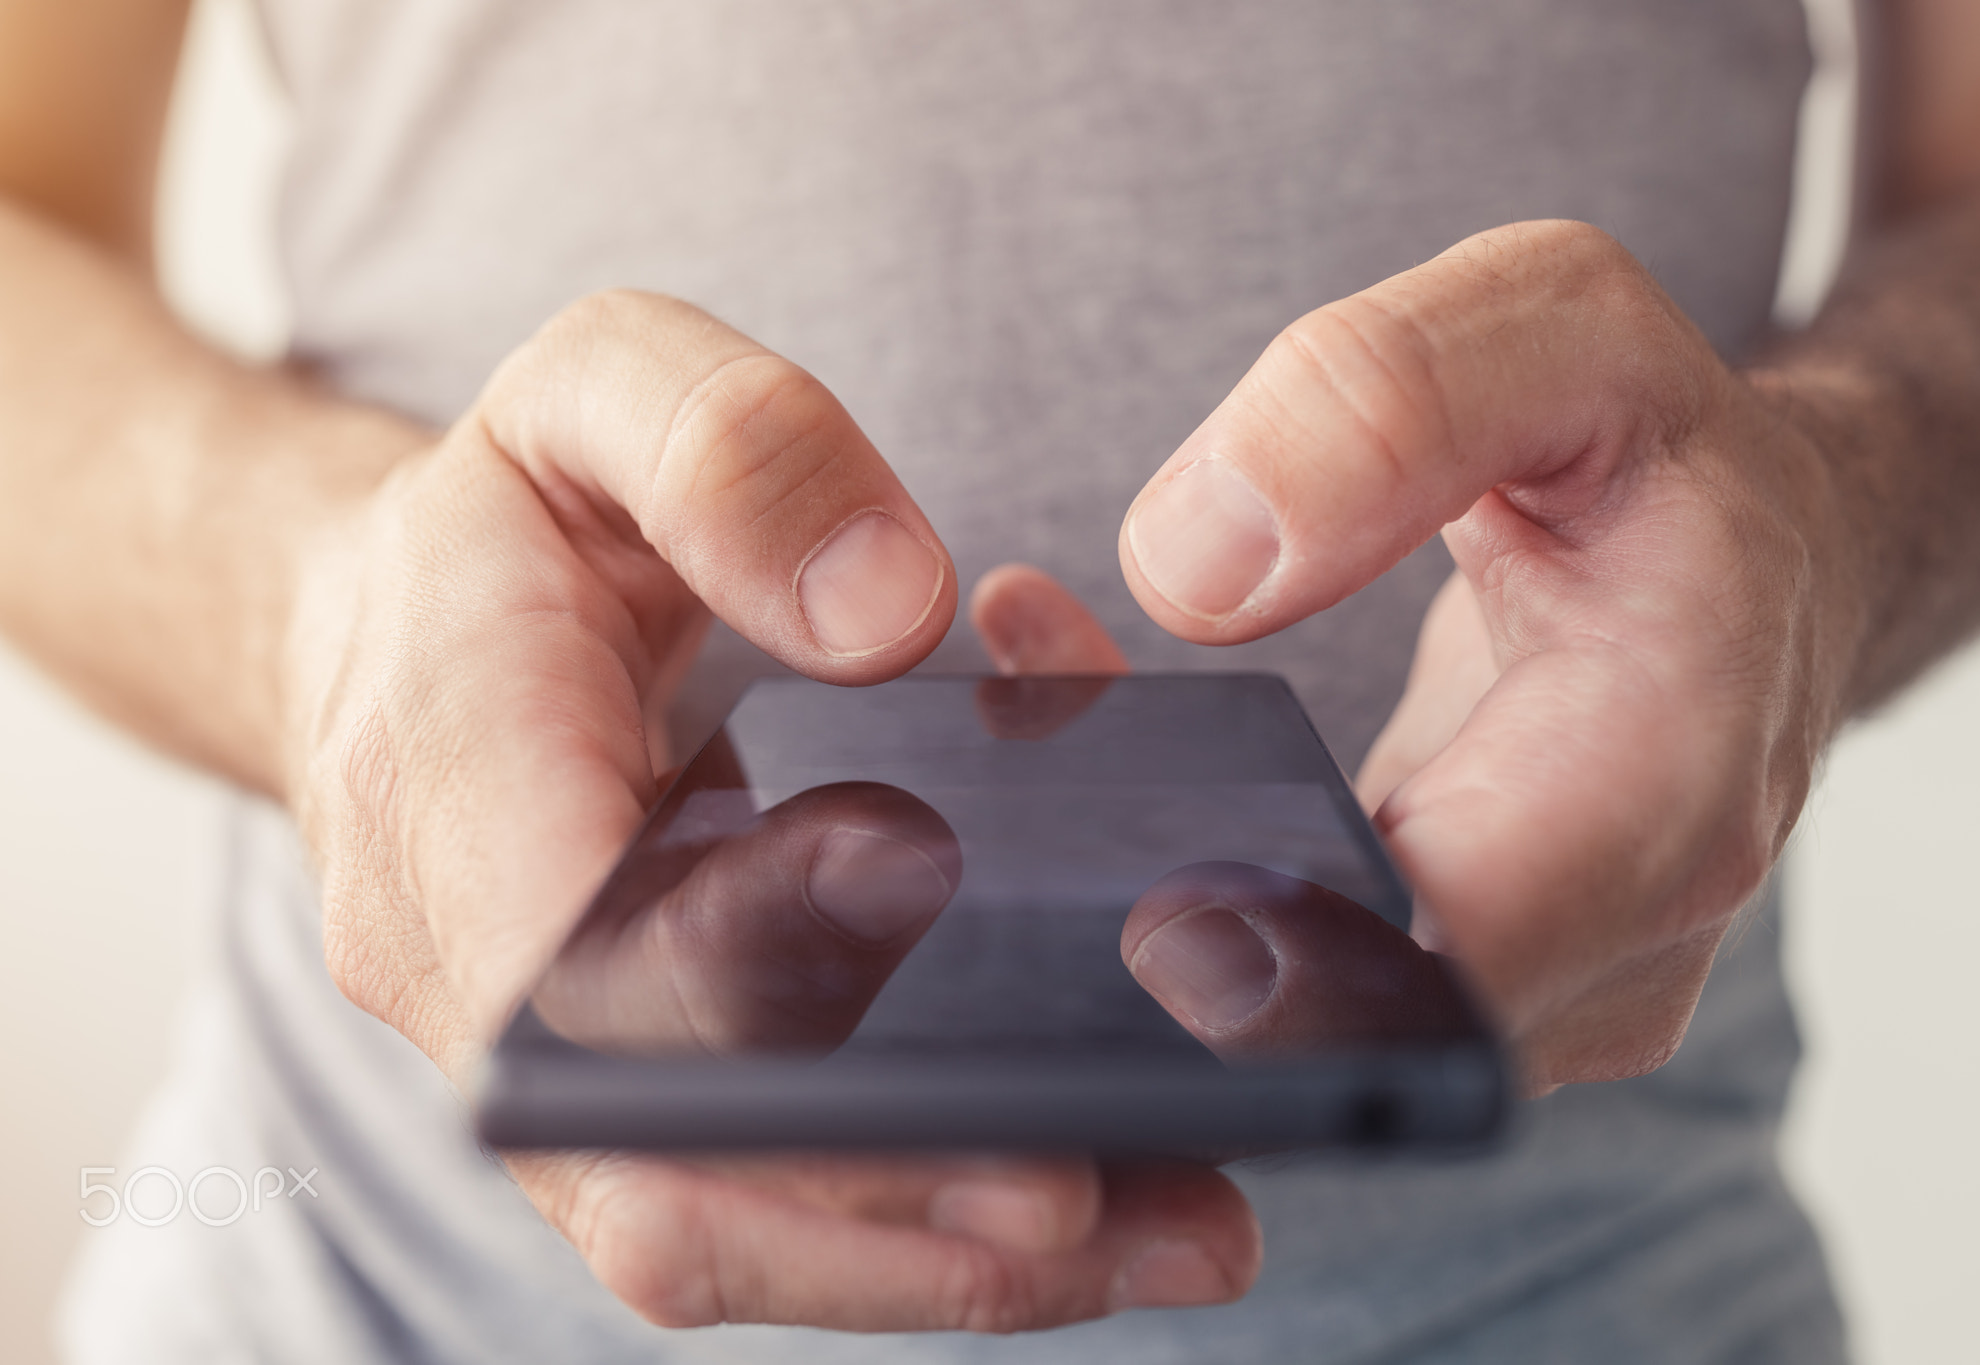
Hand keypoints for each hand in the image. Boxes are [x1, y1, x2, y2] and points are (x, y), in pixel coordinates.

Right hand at [280, 294, 1256, 1329]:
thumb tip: (893, 613)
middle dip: (912, 1228)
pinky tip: (1103, 1200)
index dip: (779, 1056)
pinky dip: (924, 1219)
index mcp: (449, 803)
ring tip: (1180, 1229)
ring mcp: (560, 1063)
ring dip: (951, 1259)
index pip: (600, 992)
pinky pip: (763, 1197)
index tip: (992, 1072)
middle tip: (1146, 1198)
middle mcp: (482, 985)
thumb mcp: (591, 393)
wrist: (405, 628)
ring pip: (729, 1234)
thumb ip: (730, 454)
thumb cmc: (503, 519)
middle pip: (672, 1189)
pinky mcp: (643, 1083)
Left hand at [1115, 221, 1857, 1091]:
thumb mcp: (1552, 327)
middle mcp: (1626, 933)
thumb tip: (1191, 573)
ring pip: (1307, 1032)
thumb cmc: (1657, 442)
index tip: (1124, 886)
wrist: (1755, 559)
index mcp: (1673, 766)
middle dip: (1162, 937)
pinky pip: (1309, 990)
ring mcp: (1552, 992)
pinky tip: (1103, 752)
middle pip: (1349, 1034)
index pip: (1459, 954)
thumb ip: (1383, 405)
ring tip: (1044, 716)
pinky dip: (1189, 888)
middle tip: (1012, 785)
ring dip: (1153, 897)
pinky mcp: (1480, 995)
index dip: (1274, 956)